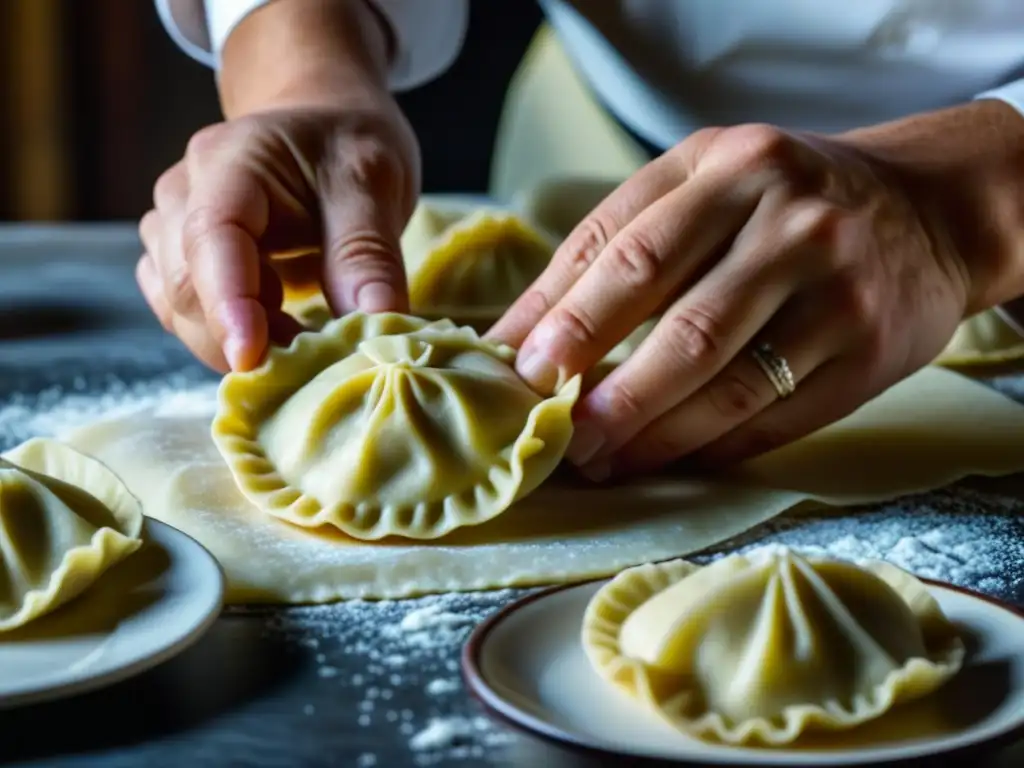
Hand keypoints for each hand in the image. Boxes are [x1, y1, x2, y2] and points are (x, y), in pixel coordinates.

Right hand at [136, 0, 418, 371]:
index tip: (252, 358)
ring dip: (235, 341)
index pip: (211, 237)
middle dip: (243, 335)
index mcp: (230, 162)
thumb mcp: (375, 183)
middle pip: (185, 285)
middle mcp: (184, 193)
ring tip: (305, 334)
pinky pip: (185, 315)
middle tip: (316, 358)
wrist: (324, 124)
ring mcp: (173, 229)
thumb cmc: (347, 146)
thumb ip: (368, 253)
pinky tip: (279, 328)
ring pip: (178, 309)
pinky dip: (229, 337)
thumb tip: (376, 326)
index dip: (226, 304)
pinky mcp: (180, 261)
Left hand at [488, 124, 974, 477]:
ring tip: (597, 457)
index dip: (567, 320)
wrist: (927, 212)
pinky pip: (773, 418)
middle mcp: (794, 226)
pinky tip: (663, 459)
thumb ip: (613, 242)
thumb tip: (517, 333)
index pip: (630, 254)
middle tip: (556, 432)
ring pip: (728, 384)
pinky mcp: (868, 356)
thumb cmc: (785, 199)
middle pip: (683, 326)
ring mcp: (839, 294)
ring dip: (652, 433)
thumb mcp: (703, 180)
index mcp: (736, 169)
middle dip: (607, 390)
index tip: (518, 371)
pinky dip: (708, 447)